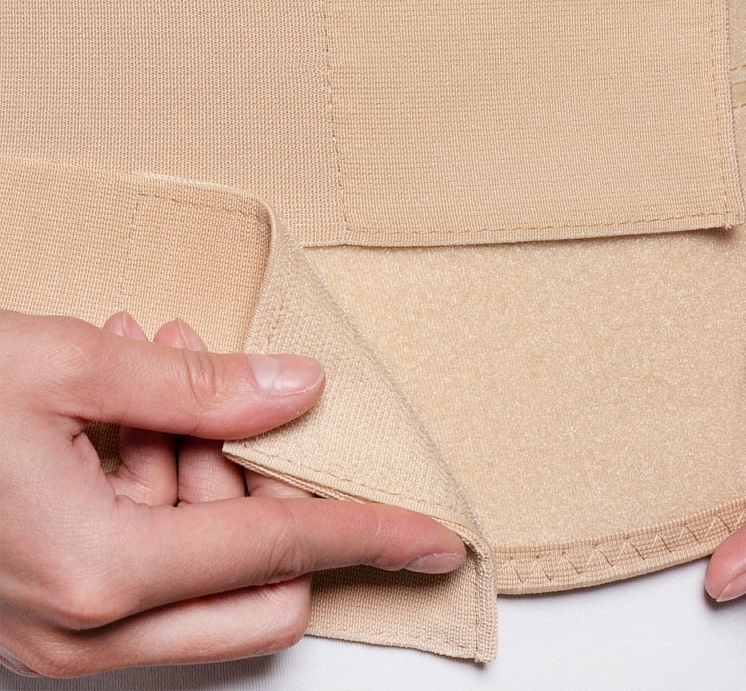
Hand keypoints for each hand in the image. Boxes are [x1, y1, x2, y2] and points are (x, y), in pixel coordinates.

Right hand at [0, 310, 465, 676]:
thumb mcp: (65, 365)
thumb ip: (196, 386)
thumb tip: (300, 388)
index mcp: (101, 567)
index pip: (283, 549)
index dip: (371, 535)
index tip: (438, 536)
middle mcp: (87, 627)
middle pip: (259, 593)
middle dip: (265, 503)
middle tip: (213, 411)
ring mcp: (65, 636)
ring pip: (207, 585)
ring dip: (202, 487)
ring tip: (152, 389)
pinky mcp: (52, 619)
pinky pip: (154, 582)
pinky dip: (163, 504)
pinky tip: (127, 425)